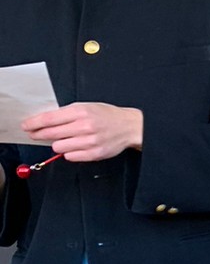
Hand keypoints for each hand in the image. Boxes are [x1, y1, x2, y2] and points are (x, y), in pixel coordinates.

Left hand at [22, 103, 142, 161]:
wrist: (129, 127)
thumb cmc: (107, 116)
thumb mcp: (86, 107)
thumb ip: (67, 114)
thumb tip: (45, 122)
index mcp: (81, 111)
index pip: (49, 119)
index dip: (34, 123)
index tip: (26, 126)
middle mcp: (84, 126)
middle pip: (51, 133)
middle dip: (40, 134)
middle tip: (35, 134)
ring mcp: (89, 141)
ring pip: (59, 147)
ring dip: (58, 144)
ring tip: (66, 139)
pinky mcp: (94, 153)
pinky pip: (70, 157)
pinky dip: (70, 152)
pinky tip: (76, 146)